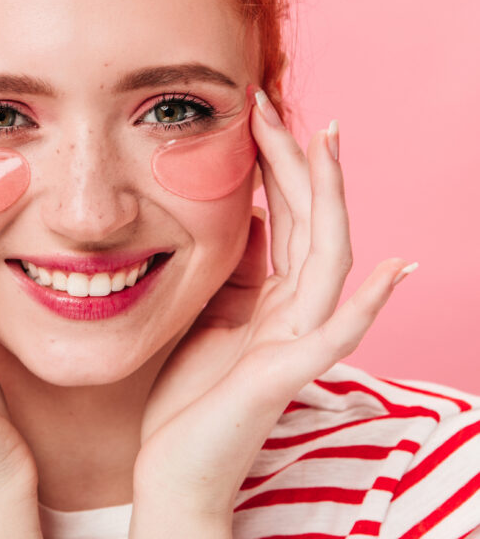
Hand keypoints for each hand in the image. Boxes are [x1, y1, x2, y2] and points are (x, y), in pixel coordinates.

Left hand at [131, 94, 413, 535]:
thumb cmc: (188, 397)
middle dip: (294, 160)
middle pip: (308, 222)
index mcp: (270, 299)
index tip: (254, 112)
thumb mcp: (207, 315)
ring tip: (327, 143)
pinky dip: (367, 305)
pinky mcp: (288, 375)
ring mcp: (295, 342)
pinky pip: (337, 336)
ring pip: (329, 258)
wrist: (174, 467)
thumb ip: (235, 272)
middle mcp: (292, 313)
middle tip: (273, 101)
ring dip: (331, 200)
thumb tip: (253, 218)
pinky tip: (393, 272)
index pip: (285, 216)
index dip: (274, 164)